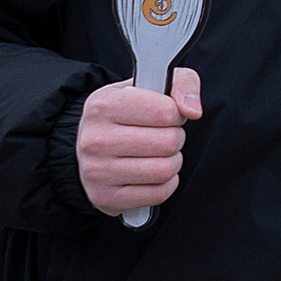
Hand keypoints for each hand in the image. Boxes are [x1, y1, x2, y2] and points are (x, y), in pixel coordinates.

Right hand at [77, 69, 200, 215]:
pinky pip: (158, 193)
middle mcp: (95, 139)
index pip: (165, 111)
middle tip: (164, 136)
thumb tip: (192, 110)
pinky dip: (165, 183)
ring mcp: (98, 171)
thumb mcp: (146, 86)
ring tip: (159, 154)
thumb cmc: (122, 116)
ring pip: (165, 170)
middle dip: (175, 139)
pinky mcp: (106, 197)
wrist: (88, 148)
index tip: (167, 114)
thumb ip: (180, 83)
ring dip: (172, 162)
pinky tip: (152, 173)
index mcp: (103, 105)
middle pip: (168, 142)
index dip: (176, 114)